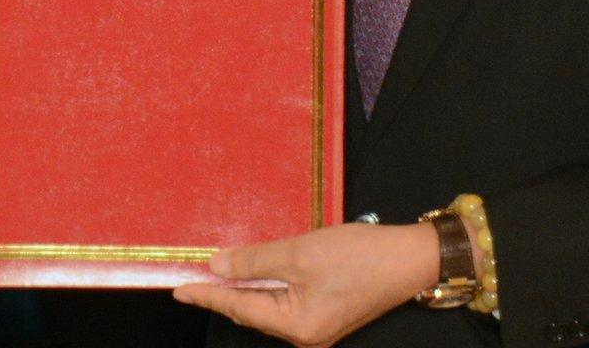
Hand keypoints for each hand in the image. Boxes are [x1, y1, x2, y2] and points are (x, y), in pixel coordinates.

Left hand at [173, 222, 437, 347]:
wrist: (409, 258)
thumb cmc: (358, 256)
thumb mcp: (299, 253)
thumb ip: (254, 261)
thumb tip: (217, 266)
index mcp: (296, 326)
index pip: (239, 308)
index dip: (207, 295)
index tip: (178, 288)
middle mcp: (305, 335)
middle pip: (252, 311)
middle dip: (224, 292)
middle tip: (194, 274)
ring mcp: (317, 329)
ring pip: (268, 306)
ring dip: (247, 286)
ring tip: (220, 269)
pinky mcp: (326, 315)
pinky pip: (286, 302)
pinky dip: (268, 286)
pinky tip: (256, 269)